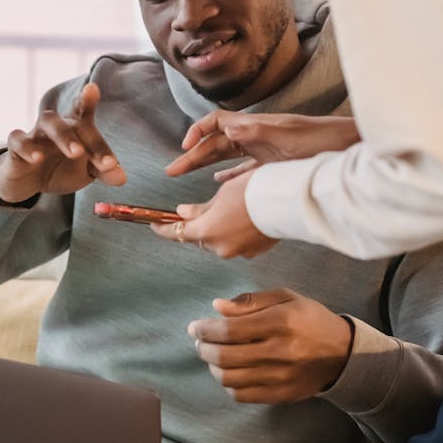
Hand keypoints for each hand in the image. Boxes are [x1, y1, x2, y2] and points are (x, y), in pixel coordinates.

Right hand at [0, 82, 125, 203]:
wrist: (28, 184)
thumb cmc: (61, 169)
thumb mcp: (86, 173)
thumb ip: (104, 172)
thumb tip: (122, 178)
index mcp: (76, 128)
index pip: (83, 111)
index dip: (87, 99)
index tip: (92, 88)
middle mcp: (57, 126)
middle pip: (71, 121)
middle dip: (87, 138)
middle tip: (101, 160)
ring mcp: (36, 134)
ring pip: (48, 121)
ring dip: (63, 136)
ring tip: (76, 153)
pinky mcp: (16, 148)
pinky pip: (18, 139)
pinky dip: (28, 147)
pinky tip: (37, 158)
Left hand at [151, 171, 274, 258]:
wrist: (287, 200)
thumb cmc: (254, 191)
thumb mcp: (222, 193)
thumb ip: (200, 208)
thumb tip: (183, 212)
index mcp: (207, 231)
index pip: (177, 233)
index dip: (163, 228)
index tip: (155, 224)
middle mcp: (221, 247)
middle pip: (200, 237)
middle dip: (198, 225)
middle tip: (199, 208)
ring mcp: (239, 252)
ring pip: (220, 240)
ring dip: (219, 228)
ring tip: (230, 207)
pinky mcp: (255, 251)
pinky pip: (237, 242)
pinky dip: (236, 232)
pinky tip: (244, 217)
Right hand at [165, 111, 359, 181]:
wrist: (346, 148)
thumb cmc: (319, 140)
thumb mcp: (285, 136)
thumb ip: (256, 131)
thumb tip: (227, 126)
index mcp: (254, 126)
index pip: (215, 122)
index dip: (197, 132)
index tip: (184, 147)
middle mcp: (255, 135)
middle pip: (216, 143)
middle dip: (193, 155)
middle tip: (172, 171)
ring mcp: (264, 151)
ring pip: (226, 157)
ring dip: (205, 166)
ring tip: (185, 176)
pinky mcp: (273, 165)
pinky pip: (244, 170)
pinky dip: (229, 176)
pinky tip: (219, 183)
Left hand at [187, 289, 353, 402]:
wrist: (343, 353)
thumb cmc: (310, 320)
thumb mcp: (286, 299)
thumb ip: (250, 302)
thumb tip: (216, 307)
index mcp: (280, 321)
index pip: (229, 330)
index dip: (205, 329)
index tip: (195, 327)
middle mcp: (280, 351)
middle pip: (225, 356)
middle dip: (203, 348)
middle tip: (199, 341)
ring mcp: (281, 376)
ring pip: (230, 378)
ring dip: (213, 366)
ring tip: (212, 355)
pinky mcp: (282, 395)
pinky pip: (243, 395)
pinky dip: (228, 384)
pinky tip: (229, 372)